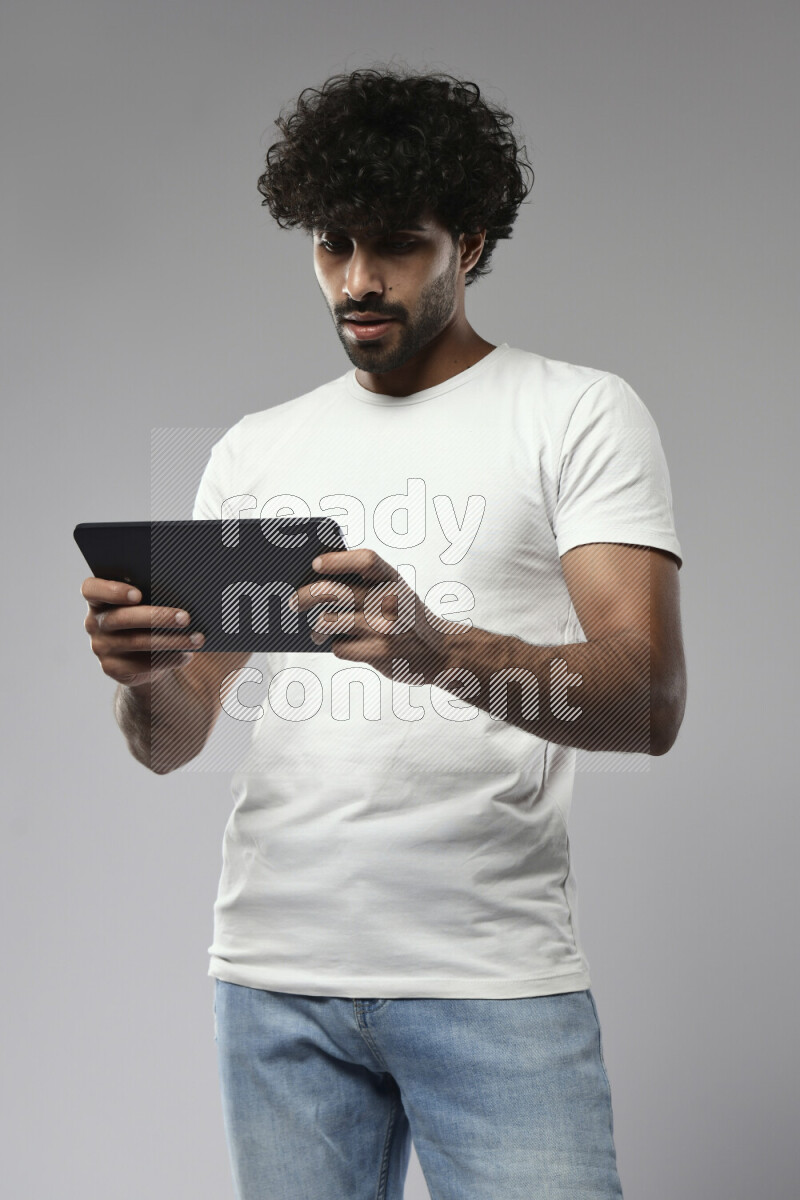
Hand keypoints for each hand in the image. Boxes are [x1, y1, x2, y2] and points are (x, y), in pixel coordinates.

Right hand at [81, 576, 204, 687]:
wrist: (144, 654)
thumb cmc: (150, 616)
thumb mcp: (149, 602)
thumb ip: (155, 593)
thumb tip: (188, 590)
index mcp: (98, 598)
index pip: (91, 590)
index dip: (112, 591)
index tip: (138, 594)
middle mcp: (94, 622)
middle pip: (121, 618)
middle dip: (157, 617)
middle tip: (186, 618)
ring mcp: (101, 647)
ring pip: (136, 642)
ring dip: (171, 640)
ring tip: (197, 639)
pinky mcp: (112, 668)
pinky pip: (140, 665)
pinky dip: (168, 659)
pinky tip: (187, 655)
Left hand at [291, 548, 460, 685]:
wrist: (439, 651)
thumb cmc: (405, 616)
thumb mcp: (394, 591)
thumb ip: (364, 583)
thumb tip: (314, 580)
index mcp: (393, 579)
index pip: (365, 560)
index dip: (337, 561)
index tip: (315, 564)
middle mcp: (390, 600)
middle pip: (335, 591)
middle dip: (307, 595)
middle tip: (294, 602)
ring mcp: (386, 627)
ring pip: (330, 621)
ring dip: (317, 627)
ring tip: (315, 631)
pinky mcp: (380, 652)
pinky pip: (340, 647)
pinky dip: (336, 647)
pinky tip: (342, 645)